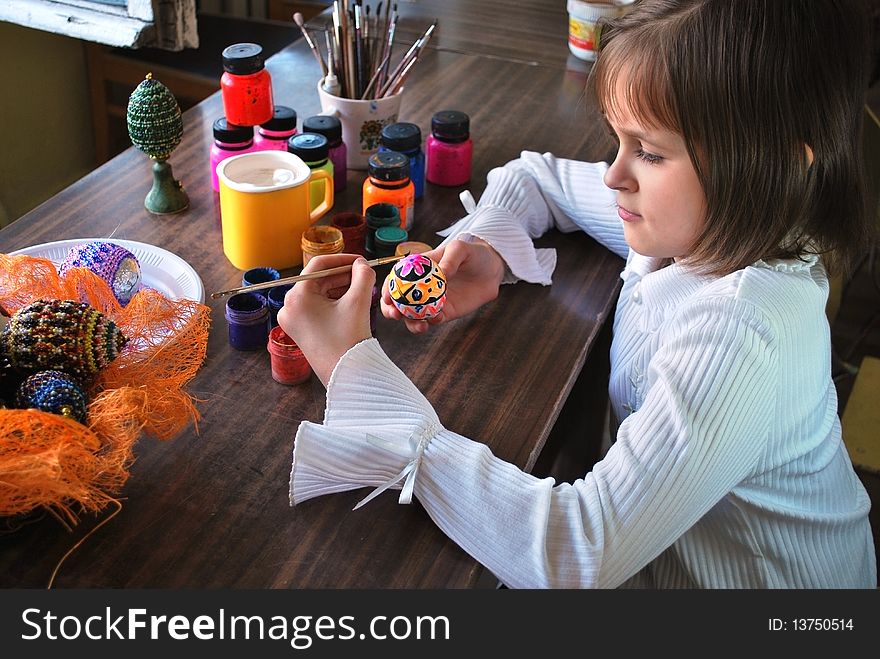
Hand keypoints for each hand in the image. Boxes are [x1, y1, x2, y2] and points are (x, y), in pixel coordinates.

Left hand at [277, 254, 374, 385]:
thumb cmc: (348, 340)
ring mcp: (292, 320)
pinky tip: (352, 302)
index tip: (360, 260)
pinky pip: (316, 307)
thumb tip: (362, 265)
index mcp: (296, 297)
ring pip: (318, 293)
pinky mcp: (300, 330)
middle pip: (318, 280)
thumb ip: (362, 276)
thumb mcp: (358, 302)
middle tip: (364, 274)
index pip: (318, 266)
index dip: (342, 259)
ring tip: (362, 289)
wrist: (346, 376)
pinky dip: (333, 302)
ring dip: (339, 288)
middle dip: (343, 276)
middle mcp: (289, 307)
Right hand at [381, 239, 505, 333]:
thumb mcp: (461, 248)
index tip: (387, 298)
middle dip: (392, 311)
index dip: (387, 289)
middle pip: (399, 302)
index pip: (395, 280)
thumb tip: (443, 272)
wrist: (491, 270)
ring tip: (419, 325)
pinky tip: (437, 318)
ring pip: (413, 316)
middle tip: (396, 315)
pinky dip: (432, 321)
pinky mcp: (445, 312)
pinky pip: (434, 320)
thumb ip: (450, 257)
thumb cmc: (472, 254)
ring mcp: (431, 301)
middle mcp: (420, 287)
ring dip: (411, 322)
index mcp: (417, 270)